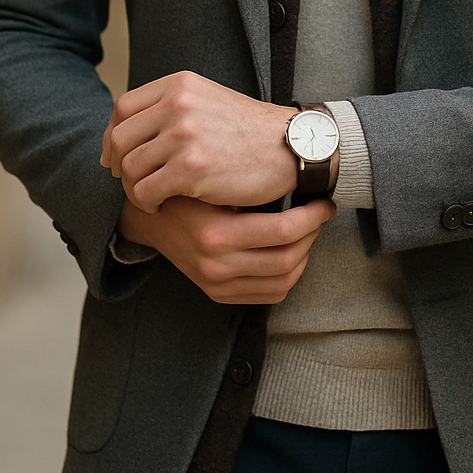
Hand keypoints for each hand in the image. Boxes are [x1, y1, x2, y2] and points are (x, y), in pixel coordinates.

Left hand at [101, 71, 299, 211]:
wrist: (291, 147)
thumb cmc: (249, 131)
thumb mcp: (208, 100)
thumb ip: (170, 108)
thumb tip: (122, 135)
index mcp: (179, 85)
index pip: (123, 108)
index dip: (114, 136)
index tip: (118, 156)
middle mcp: (177, 104)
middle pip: (120, 138)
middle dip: (119, 165)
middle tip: (131, 181)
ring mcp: (183, 135)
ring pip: (130, 168)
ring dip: (135, 188)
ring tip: (151, 195)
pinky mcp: (191, 168)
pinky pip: (145, 191)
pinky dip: (147, 204)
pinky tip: (162, 205)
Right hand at [118, 194, 334, 303]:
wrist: (148, 219)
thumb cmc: (185, 189)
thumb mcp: (210, 181)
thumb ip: (248, 186)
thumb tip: (301, 177)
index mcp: (215, 233)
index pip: (282, 231)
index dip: (312, 216)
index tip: (324, 202)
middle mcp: (215, 265)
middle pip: (288, 259)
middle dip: (312, 235)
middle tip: (319, 213)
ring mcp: (216, 284)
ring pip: (283, 281)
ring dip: (305, 255)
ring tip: (307, 231)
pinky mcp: (217, 294)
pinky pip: (269, 295)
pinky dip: (289, 275)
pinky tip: (291, 252)